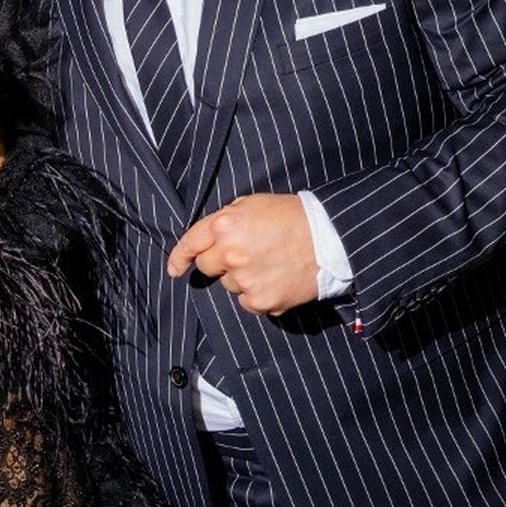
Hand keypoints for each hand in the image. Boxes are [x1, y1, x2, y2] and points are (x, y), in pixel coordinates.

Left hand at [166, 193, 318, 314]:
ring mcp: (245, 280)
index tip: (175, 268)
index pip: (190, 243)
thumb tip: (208, 238)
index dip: (179, 257)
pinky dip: (258, 294)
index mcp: (225, 225)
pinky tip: (276, 279)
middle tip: (245, 254)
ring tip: (270, 262)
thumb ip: (225, 219)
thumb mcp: (253, 204)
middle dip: (219, 262)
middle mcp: (230, 254)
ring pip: (229, 285)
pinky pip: (247, 302)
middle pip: (207, 267)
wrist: (330, 239)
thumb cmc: (293, 217)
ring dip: (242, 277)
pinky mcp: (261, 300)